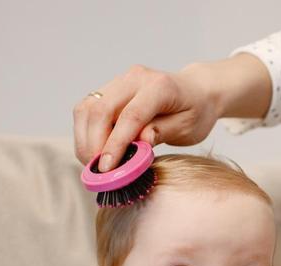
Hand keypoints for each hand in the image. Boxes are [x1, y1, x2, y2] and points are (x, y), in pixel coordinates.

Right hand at [74, 64, 217, 169]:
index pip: (130, 116)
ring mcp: (119, 81)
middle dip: (93, 144)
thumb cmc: (195, 112)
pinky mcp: (109, 89)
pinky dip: (85, 132)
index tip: (107, 169)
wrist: (196, 91)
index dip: (115, 144)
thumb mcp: (188, 127)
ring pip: (87, 108)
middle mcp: (135, 78)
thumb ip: (162, 133)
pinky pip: (87, 109)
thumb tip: (138, 144)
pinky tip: (94, 150)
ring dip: (84, 139)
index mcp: (159, 87)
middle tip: (98, 172)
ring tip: (93, 163)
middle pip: (100, 110)